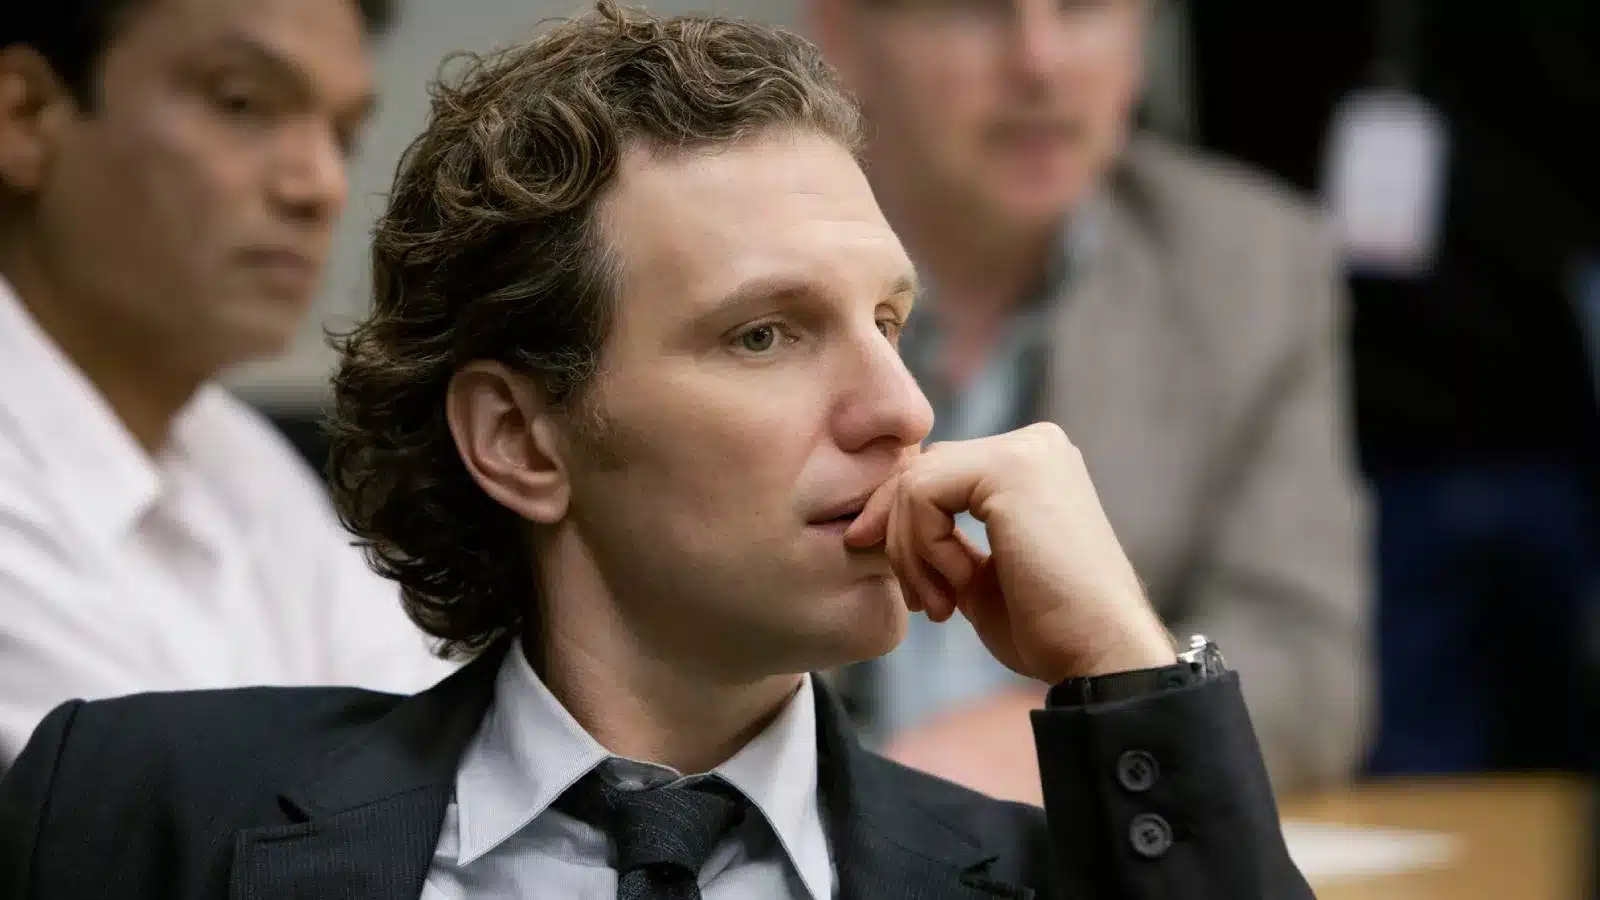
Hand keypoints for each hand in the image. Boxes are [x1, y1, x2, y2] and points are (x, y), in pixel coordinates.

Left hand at [844, 423, 1173, 682]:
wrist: (1100, 656)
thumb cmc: (1047, 626)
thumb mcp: (978, 571)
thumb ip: (942, 534)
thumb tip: (878, 517)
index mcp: (1032, 463)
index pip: (936, 474)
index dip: (903, 528)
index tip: (912, 589)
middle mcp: (1033, 443)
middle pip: (921, 472)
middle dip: (900, 539)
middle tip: (921, 602)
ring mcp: (1026, 450)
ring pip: (915, 483)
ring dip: (910, 553)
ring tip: (940, 605)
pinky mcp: (1012, 468)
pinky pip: (922, 494)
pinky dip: (923, 548)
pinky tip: (958, 585)